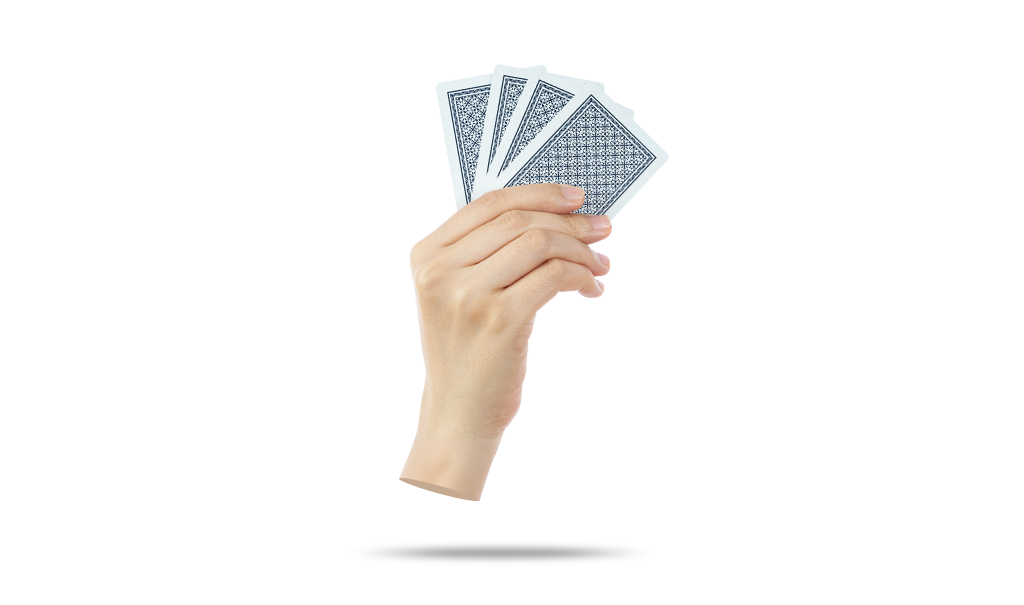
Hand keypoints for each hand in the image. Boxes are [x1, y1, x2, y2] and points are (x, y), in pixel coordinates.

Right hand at [408, 183, 611, 444]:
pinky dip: (580, 276)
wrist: (457, 414)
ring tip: (600, 264)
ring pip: (539, 244)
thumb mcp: (456, 296)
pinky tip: (590, 288)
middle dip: (569, 222)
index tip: (575, 198)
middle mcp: (440, 271)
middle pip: (518, 220)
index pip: (489, 203)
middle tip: (603, 229)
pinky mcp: (499, 320)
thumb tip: (552, 214)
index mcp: (426, 256)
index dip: (538, 194)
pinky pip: (553, 277)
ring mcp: (467, 296)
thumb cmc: (466, 352)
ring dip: (580, 250)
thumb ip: (484, 253)